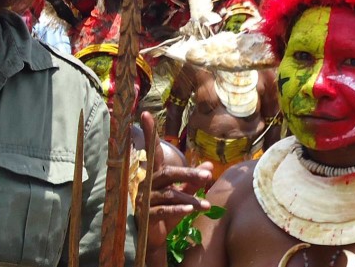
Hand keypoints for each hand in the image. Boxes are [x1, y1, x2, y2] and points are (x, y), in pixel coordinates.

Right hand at [139, 112, 213, 262]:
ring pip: (169, 194)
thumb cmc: (164, 214)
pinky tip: (191, 211)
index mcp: (154, 175)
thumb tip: (208, 165)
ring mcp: (145, 199)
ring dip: (189, 198)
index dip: (150, 133)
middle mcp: (147, 184)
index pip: (153, 151)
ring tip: (206, 205)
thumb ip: (191, 181)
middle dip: (188, 174)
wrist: (151, 241)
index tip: (146, 114)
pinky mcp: (145, 216)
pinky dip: (178, 210)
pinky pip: (163, 210)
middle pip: (168, 173)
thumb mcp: (180, 196)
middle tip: (207, 176)